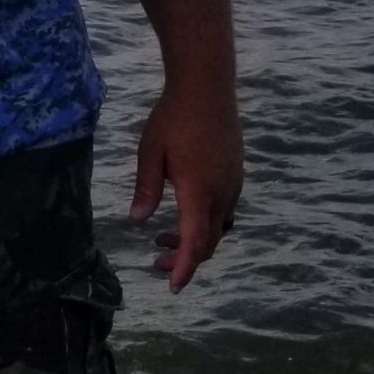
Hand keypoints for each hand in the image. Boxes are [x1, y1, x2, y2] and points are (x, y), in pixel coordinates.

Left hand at [129, 82, 242, 291]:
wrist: (207, 87)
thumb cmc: (173, 118)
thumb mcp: (150, 154)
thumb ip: (146, 190)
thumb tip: (138, 222)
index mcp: (198, 192)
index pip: (196, 244)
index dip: (185, 269)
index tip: (172, 287)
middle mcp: (221, 193)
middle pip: (208, 242)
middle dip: (184, 259)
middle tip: (155, 262)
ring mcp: (232, 184)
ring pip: (217, 227)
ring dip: (194, 239)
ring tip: (162, 236)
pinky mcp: (235, 174)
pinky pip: (223, 210)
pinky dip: (204, 222)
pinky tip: (183, 211)